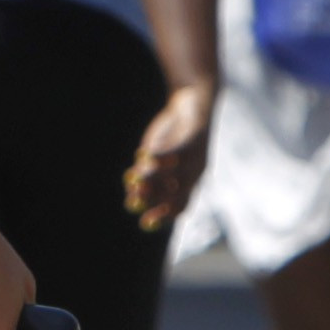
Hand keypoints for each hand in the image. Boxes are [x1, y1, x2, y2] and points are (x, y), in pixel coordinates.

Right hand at [125, 80, 213, 230]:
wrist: (191, 106)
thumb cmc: (172, 137)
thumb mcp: (158, 160)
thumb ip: (148, 178)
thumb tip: (132, 198)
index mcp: (190, 182)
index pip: (180, 207)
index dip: (163, 217)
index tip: (143, 223)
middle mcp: (196, 173)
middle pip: (178, 193)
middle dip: (155, 198)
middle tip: (134, 197)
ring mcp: (197, 156)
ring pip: (175, 174)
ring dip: (154, 178)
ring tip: (134, 177)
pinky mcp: (194, 138)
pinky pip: (177, 150)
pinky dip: (161, 155)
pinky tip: (144, 153)